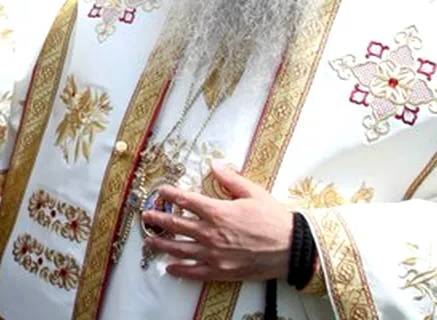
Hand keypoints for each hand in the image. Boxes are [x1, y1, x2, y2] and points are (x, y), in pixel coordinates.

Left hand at [140, 162, 292, 281]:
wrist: (292, 248)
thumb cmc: (274, 219)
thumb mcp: (253, 192)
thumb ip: (230, 179)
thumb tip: (215, 164)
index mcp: (217, 211)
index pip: (185, 200)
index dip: (169, 194)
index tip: (159, 191)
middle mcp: (210, 233)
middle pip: (176, 225)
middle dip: (157, 220)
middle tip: (145, 217)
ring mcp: (214, 254)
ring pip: (180, 249)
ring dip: (161, 245)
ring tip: (149, 242)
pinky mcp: (221, 271)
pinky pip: (194, 272)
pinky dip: (180, 270)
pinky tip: (169, 268)